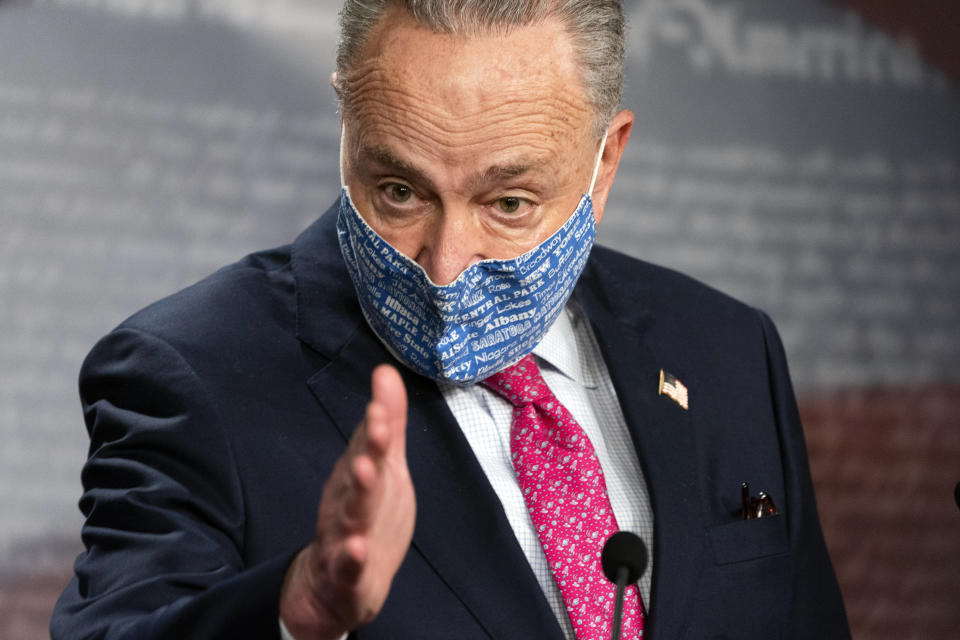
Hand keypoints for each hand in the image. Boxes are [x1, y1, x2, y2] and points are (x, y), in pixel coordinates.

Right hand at [280, 364, 415, 638]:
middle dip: (369, 449)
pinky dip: (352, 556)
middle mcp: (349, 500)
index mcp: (359, 475)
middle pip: (360, 472)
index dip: (377, 424)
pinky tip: (357, 547)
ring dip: (359, 493)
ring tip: (367, 472)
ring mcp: (345, 536)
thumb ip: (387, 422)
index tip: (382, 401)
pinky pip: (349, 565)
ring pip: (352, 514)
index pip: (368, 445)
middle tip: (379, 426)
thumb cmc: (361, 515)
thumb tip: (386, 370)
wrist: (332, 588)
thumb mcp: (381, 467)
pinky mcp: (348, 574)